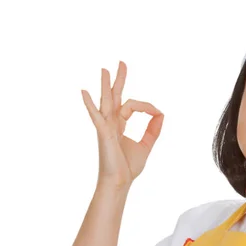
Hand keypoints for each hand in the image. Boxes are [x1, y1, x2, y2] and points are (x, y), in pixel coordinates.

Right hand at [81, 60, 163, 188]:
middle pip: (115, 96)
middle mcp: (111, 123)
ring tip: (105, 69)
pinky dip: (90, 104)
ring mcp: (105, 127)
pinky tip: (84, 92)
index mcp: (119, 125)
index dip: (148, 107)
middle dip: (119, 80)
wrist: (119, 182)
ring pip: (106, 102)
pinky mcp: (103, 133)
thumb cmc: (128, 167)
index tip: (158, 113)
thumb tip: (161, 114)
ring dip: (106, 85)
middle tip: (122, 63)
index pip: (132, 106)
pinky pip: (96, 116)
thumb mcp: (146, 144)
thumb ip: (153, 129)